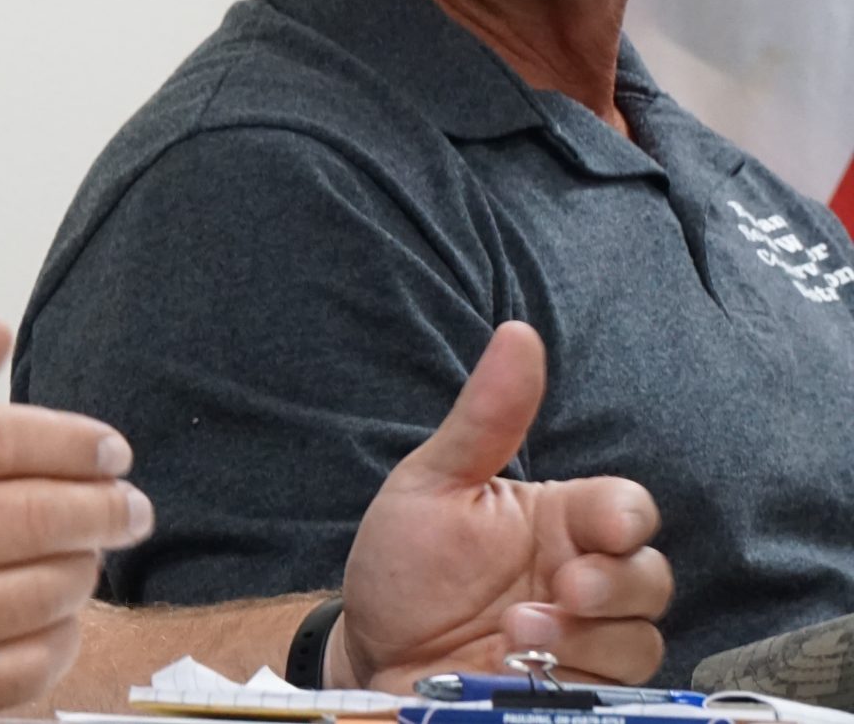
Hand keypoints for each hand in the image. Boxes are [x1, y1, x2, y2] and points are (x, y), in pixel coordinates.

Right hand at [0, 321, 151, 718]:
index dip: (65, 439)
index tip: (108, 447)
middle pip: (23, 517)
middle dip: (99, 507)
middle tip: (129, 503)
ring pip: (31, 593)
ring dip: (83, 570)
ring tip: (91, 552)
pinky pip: (13, 669)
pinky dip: (55, 642)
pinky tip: (60, 616)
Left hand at [337, 322, 669, 687]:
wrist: (369, 651)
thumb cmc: (404, 564)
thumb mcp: (432, 484)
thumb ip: (485, 418)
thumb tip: (519, 332)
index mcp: (559, 522)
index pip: (628, 510)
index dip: (626, 516)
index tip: (600, 526)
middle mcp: (582, 580)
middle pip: (651, 578)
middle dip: (615, 584)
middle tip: (559, 590)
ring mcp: (582, 644)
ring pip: (640, 641)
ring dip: (587, 640)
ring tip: (514, 635)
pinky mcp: (573, 697)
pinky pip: (615, 696)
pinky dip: (577, 684)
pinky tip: (522, 675)